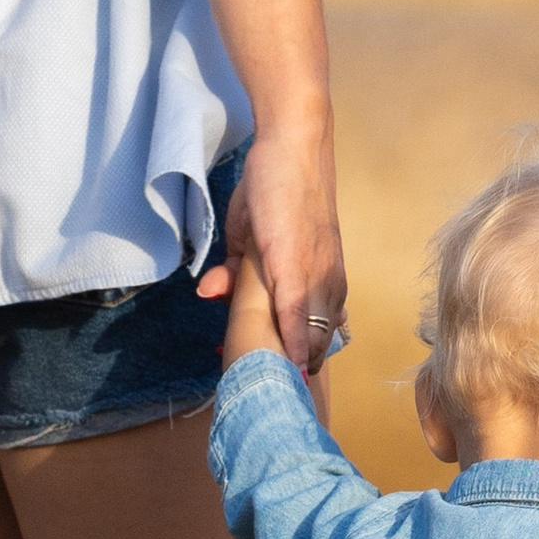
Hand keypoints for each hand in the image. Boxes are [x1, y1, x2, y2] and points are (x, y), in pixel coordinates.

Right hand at [199, 125, 345, 374]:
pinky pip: (296, 313)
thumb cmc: (275, 193)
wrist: (291, 150)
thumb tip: (210, 292)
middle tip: (264, 388)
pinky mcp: (295, 264)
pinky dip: (292, 342)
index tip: (280, 386)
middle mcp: (328, 285)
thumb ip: (235, 272)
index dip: (298, 363)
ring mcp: (315, 276)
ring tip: (266, 385)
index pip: (318, 338)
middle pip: (318, 347)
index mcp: (324, 283)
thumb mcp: (252, 239)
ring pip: (310, 337)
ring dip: (289, 364)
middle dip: (292, 372)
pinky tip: (287, 367)